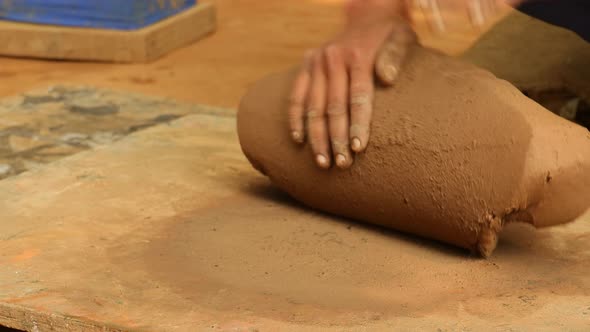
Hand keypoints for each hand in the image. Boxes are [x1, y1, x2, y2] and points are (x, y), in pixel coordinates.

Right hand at [288, 0, 416, 168]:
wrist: (368, 13)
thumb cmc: (389, 32)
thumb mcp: (402, 37)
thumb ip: (395, 55)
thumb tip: (388, 78)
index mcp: (358, 55)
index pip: (357, 97)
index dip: (358, 124)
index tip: (357, 149)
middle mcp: (333, 59)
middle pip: (333, 107)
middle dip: (336, 138)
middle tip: (341, 164)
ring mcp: (316, 62)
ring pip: (313, 106)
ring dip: (316, 136)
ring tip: (322, 162)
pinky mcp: (306, 65)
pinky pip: (296, 96)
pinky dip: (295, 119)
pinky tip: (299, 141)